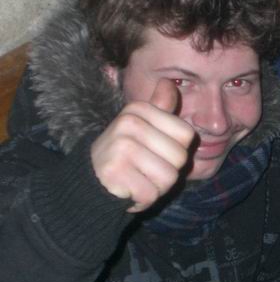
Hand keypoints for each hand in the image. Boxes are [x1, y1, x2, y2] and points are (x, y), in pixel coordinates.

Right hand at [91, 79, 194, 212]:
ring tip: (139, 179)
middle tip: (145, 170)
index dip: (176, 150)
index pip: (187, 135)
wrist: (91, 177)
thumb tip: (168, 82)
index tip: (155, 152)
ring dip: (157, 187)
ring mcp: (121, 147)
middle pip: (180, 158)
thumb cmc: (126, 152)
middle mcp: (129, 123)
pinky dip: (144, 199)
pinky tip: (130, 191)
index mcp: (139, 109)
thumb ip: (160, 106)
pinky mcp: (115, 172)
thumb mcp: (143, 125)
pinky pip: (151, 193)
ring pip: (168, 178)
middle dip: (167, 172)